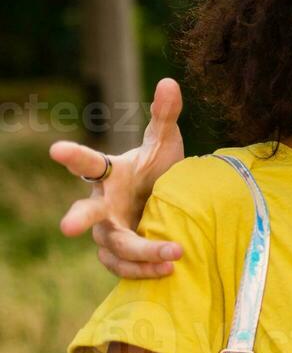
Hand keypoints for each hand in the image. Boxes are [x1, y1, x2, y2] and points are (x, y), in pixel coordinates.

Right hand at [50, 78, 185, 277]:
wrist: (164, 202)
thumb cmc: (156, 170)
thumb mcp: (164, 143)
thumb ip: (164, 115)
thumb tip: (170, 81)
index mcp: (108, 173)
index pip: (87, 163)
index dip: (73, 156)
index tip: (57, 149)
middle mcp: (101, 203)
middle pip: (85, 213)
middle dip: (77, 218)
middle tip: (67, 226)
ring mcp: (107, 231)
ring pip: (113, 246)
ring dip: (141, 252)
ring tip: (174, 254)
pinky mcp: (118, 254)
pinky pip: (123, 267)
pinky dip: (144, 270)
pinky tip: (168, 271)